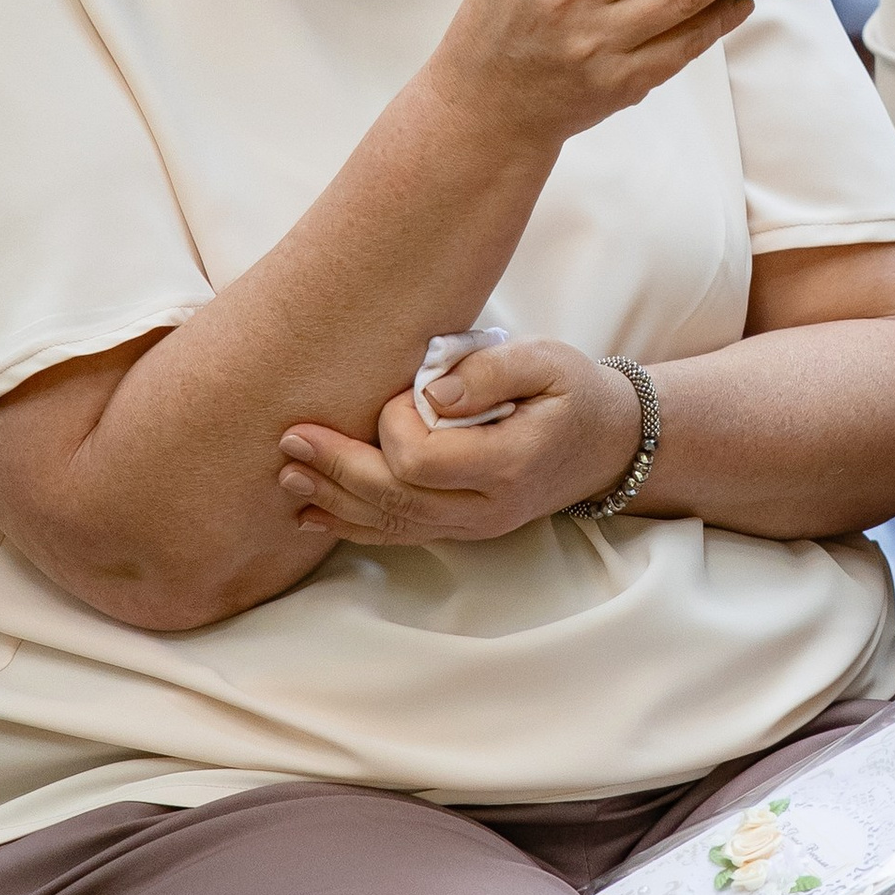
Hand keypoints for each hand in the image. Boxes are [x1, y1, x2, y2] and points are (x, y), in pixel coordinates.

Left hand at [276, 339, 643, 547]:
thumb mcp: (546, 360)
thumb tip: (433, 391)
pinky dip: (353, 526)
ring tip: (288, 477)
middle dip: (337, 469)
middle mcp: (487, 508)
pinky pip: (400, 534)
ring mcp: (473, 526)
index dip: (393, 426)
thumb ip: (491, 370)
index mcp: (508, 464)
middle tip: (291, 440)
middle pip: (394, 499)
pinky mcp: (460, 528)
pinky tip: (314, 516)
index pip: (420, 460)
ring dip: (334, 501)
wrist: (607, 442)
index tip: (398, 393)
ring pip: (390, 524)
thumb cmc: (573, 391)